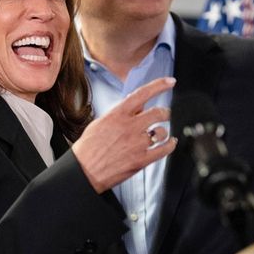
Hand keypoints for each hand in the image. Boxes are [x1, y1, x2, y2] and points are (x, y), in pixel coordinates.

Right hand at [71, 77, 176, 192]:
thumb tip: (137, 106)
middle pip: (158, 112)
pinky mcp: (141, 160)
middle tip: (165, 114)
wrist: (84, 171)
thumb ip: (120, 113)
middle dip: (165, 112)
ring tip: (160, 134)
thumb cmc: (89, 148)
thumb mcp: (101, 122)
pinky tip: (170, 143)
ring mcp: (137, 144)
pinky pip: (164, 150)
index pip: (143, 94)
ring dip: (164, 132)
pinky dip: (170, 145)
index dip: (159, 85)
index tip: (170, 82)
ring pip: (162, 132)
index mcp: (118, 115)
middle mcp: (129, 127)